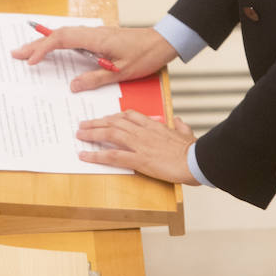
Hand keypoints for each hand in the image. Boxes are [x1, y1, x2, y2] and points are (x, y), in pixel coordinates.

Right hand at [12, 26, 176, 91]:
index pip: (62, 40)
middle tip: (15, 53)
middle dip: (36, 44)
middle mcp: (93, 33)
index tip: (30, 61)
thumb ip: (96, 78)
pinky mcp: (99, 38)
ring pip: (64, 35)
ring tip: (28, 52)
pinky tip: (52, 50)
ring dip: (45, 43)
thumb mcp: (121, 73)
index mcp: (96, 39)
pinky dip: (58, 43)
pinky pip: (73, 38)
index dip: (43, 49)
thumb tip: (72, 85)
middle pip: (58, 35)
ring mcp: (96, 34)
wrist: (163, 42)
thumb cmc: (145, 56)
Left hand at [76, 112, 199, 184]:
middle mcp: (143, 132)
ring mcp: (139, 144)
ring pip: (110, 134)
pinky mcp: (138, 159)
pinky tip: (85, 155)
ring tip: (80, 135)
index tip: (105, 118)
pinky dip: (96, 155)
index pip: (129, 115)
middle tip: (83, 124)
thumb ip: (180, 126)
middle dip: (97, 122)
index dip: (114, 116)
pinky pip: (112, 156)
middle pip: (115, 122)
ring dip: (92, 133)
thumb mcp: (187, 132)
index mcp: (154, 125)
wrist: (195, 160)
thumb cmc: (193, 149)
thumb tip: (178, 121)